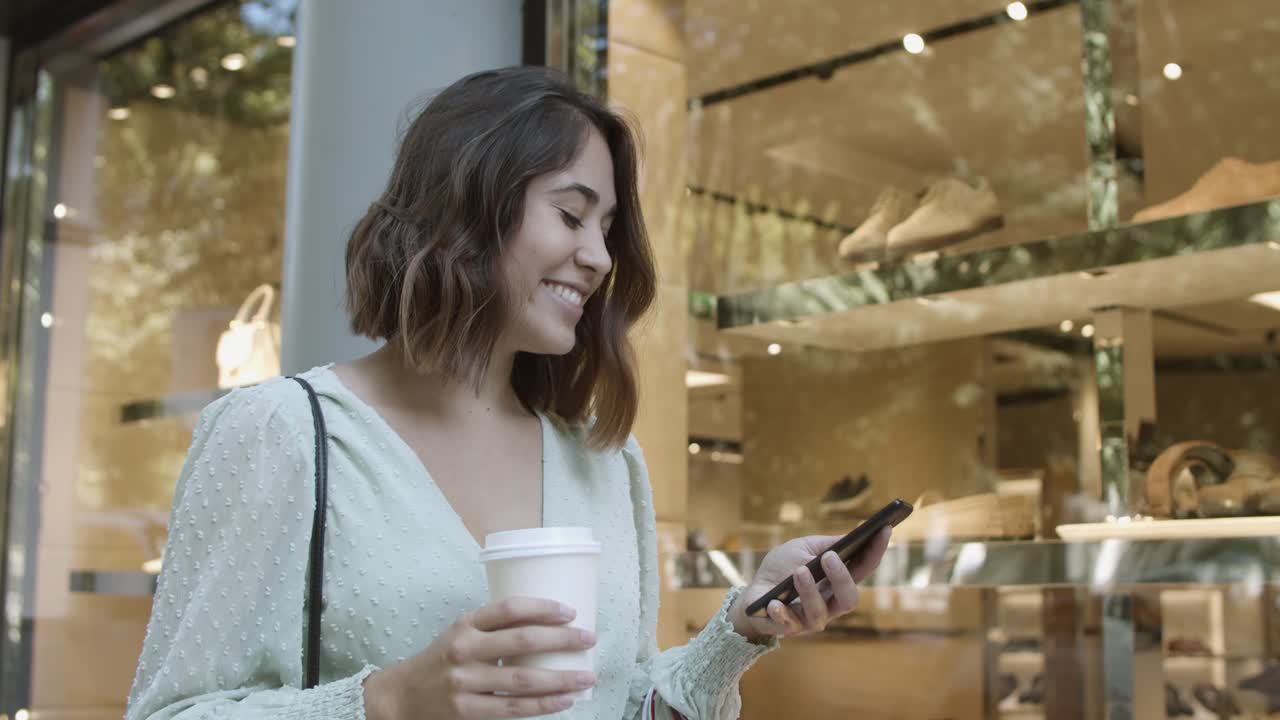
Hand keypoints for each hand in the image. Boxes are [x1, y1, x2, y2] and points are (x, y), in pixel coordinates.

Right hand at [363, 597, 597, 719]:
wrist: (402, 697)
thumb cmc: (442, 660)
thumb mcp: (461, 633)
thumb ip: (494, 628)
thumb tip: (548, 625)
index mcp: (465, 624)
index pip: (509, 608)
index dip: (542, 607)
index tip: (570, 611)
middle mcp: (464, 649)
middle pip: (522, 641)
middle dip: (562, 639)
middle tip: (588, 639)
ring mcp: (464, 682)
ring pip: (522, 679)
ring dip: (560, 678)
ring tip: (586, 676)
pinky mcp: (466, 710)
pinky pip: (512, 708)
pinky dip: (542, 705)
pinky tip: (564, 701)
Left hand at [729, 527, 890, 641]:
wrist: (751, 592)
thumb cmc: (780, 569)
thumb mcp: (802, 548)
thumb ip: (826, 544)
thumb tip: (854, 534)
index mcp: (836, 583)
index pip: (863, 569)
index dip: (876, 551)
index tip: (884, 529)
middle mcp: (829, 605)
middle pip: (849, 599)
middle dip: (841, 578)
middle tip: (830, 557)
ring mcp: (809, 620)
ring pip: (819, 613)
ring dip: (808, 591)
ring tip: (799, 572)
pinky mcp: (787, 628)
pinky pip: (788, 625)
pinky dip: (781, 613)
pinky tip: (774, 603)